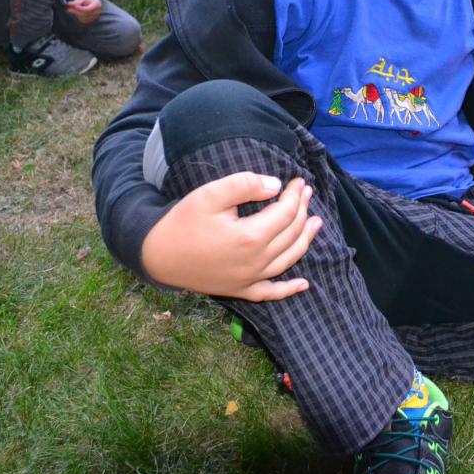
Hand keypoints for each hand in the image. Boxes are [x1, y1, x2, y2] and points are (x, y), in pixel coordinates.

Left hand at [66, 0, 101, 23]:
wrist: (93, 5)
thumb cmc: (87, 1)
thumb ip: (77, 1)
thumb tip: (69, 4)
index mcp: (97, 5)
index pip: (88, 9)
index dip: (80, 8)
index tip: (73, 5)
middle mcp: (97, 12)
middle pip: (85, 14)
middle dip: (76, 12)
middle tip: (69, 9)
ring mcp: (94, 18)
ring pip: (83, 18)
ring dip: (76, 14)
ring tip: (70, 10)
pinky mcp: (90, 21)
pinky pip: (82, 20)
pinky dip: (78, 17)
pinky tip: (75, 13)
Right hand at [142, 173, 321, 299]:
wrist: (157, 255)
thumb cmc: (182, 222)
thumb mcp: (210, 194)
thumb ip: (245, 184)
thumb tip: (275, 186)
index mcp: (250, 237)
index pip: (286, 213)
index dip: (295, 195)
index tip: (299, 181)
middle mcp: (256, 262)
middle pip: (291, 234)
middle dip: (302, 210)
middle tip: (306, 193)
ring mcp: (249, 279)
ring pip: (289, 259)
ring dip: (305, 240)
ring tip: (316, 223)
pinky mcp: (240, 290)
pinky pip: (271, 292)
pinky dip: (289, 290)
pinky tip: (304, 285)